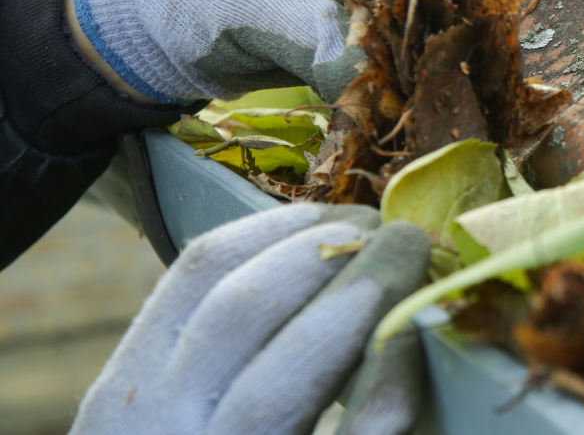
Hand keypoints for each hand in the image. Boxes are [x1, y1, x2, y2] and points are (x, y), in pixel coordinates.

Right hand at [68, 203, 430, 434]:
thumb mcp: (171, 421)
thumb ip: (214, 361)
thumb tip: (314, 265)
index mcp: (126, 399)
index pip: (196, 274)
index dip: (279, 228)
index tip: (336, 212)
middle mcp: (159, 431)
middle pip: (247, 303)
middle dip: (332, 248)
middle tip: (395, 231)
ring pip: (288, 363)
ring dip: (364, 294)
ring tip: (413, 263)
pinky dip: (389, 379)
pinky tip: (415, 345)